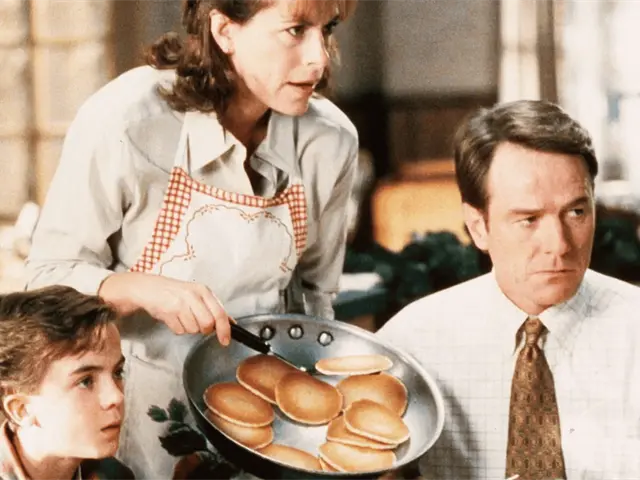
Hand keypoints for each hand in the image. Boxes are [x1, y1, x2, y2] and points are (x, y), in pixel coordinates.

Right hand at [98, 272, 230, 344]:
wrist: (149, 288)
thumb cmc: (175, 293)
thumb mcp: (197, 295)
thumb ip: (214, 308)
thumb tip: (231, 323)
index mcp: (204, 291)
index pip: (220, 313)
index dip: (224, 330)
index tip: (225, 341)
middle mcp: (193, 295)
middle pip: (207, 324)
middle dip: (203, 329)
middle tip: (195, 322)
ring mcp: (180, 303)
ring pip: (193, 329)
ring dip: (188, 328)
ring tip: (181, 316)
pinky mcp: (168, 312)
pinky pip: (180, 330)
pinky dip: (177, 328)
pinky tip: (173, 317)